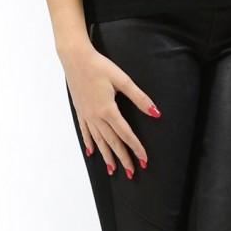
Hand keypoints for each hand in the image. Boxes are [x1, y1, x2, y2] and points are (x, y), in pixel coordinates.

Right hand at [62, 40, 159, 177]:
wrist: (75, 58)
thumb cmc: (99, 66)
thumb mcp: (123, 80)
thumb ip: (139, 98)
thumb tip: (155, 113)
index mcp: (108, 110)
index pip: (125, 134)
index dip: (136, 148)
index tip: (144, 160)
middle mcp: (96, 116)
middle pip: (112, 142)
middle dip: (122, 158)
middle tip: (131, 172)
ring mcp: (86, 115)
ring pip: (98, 140)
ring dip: (106, 155)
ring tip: (112, 169)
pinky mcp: (80, 110)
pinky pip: (86, 131)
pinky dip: (89, 143)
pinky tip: (91, 152)